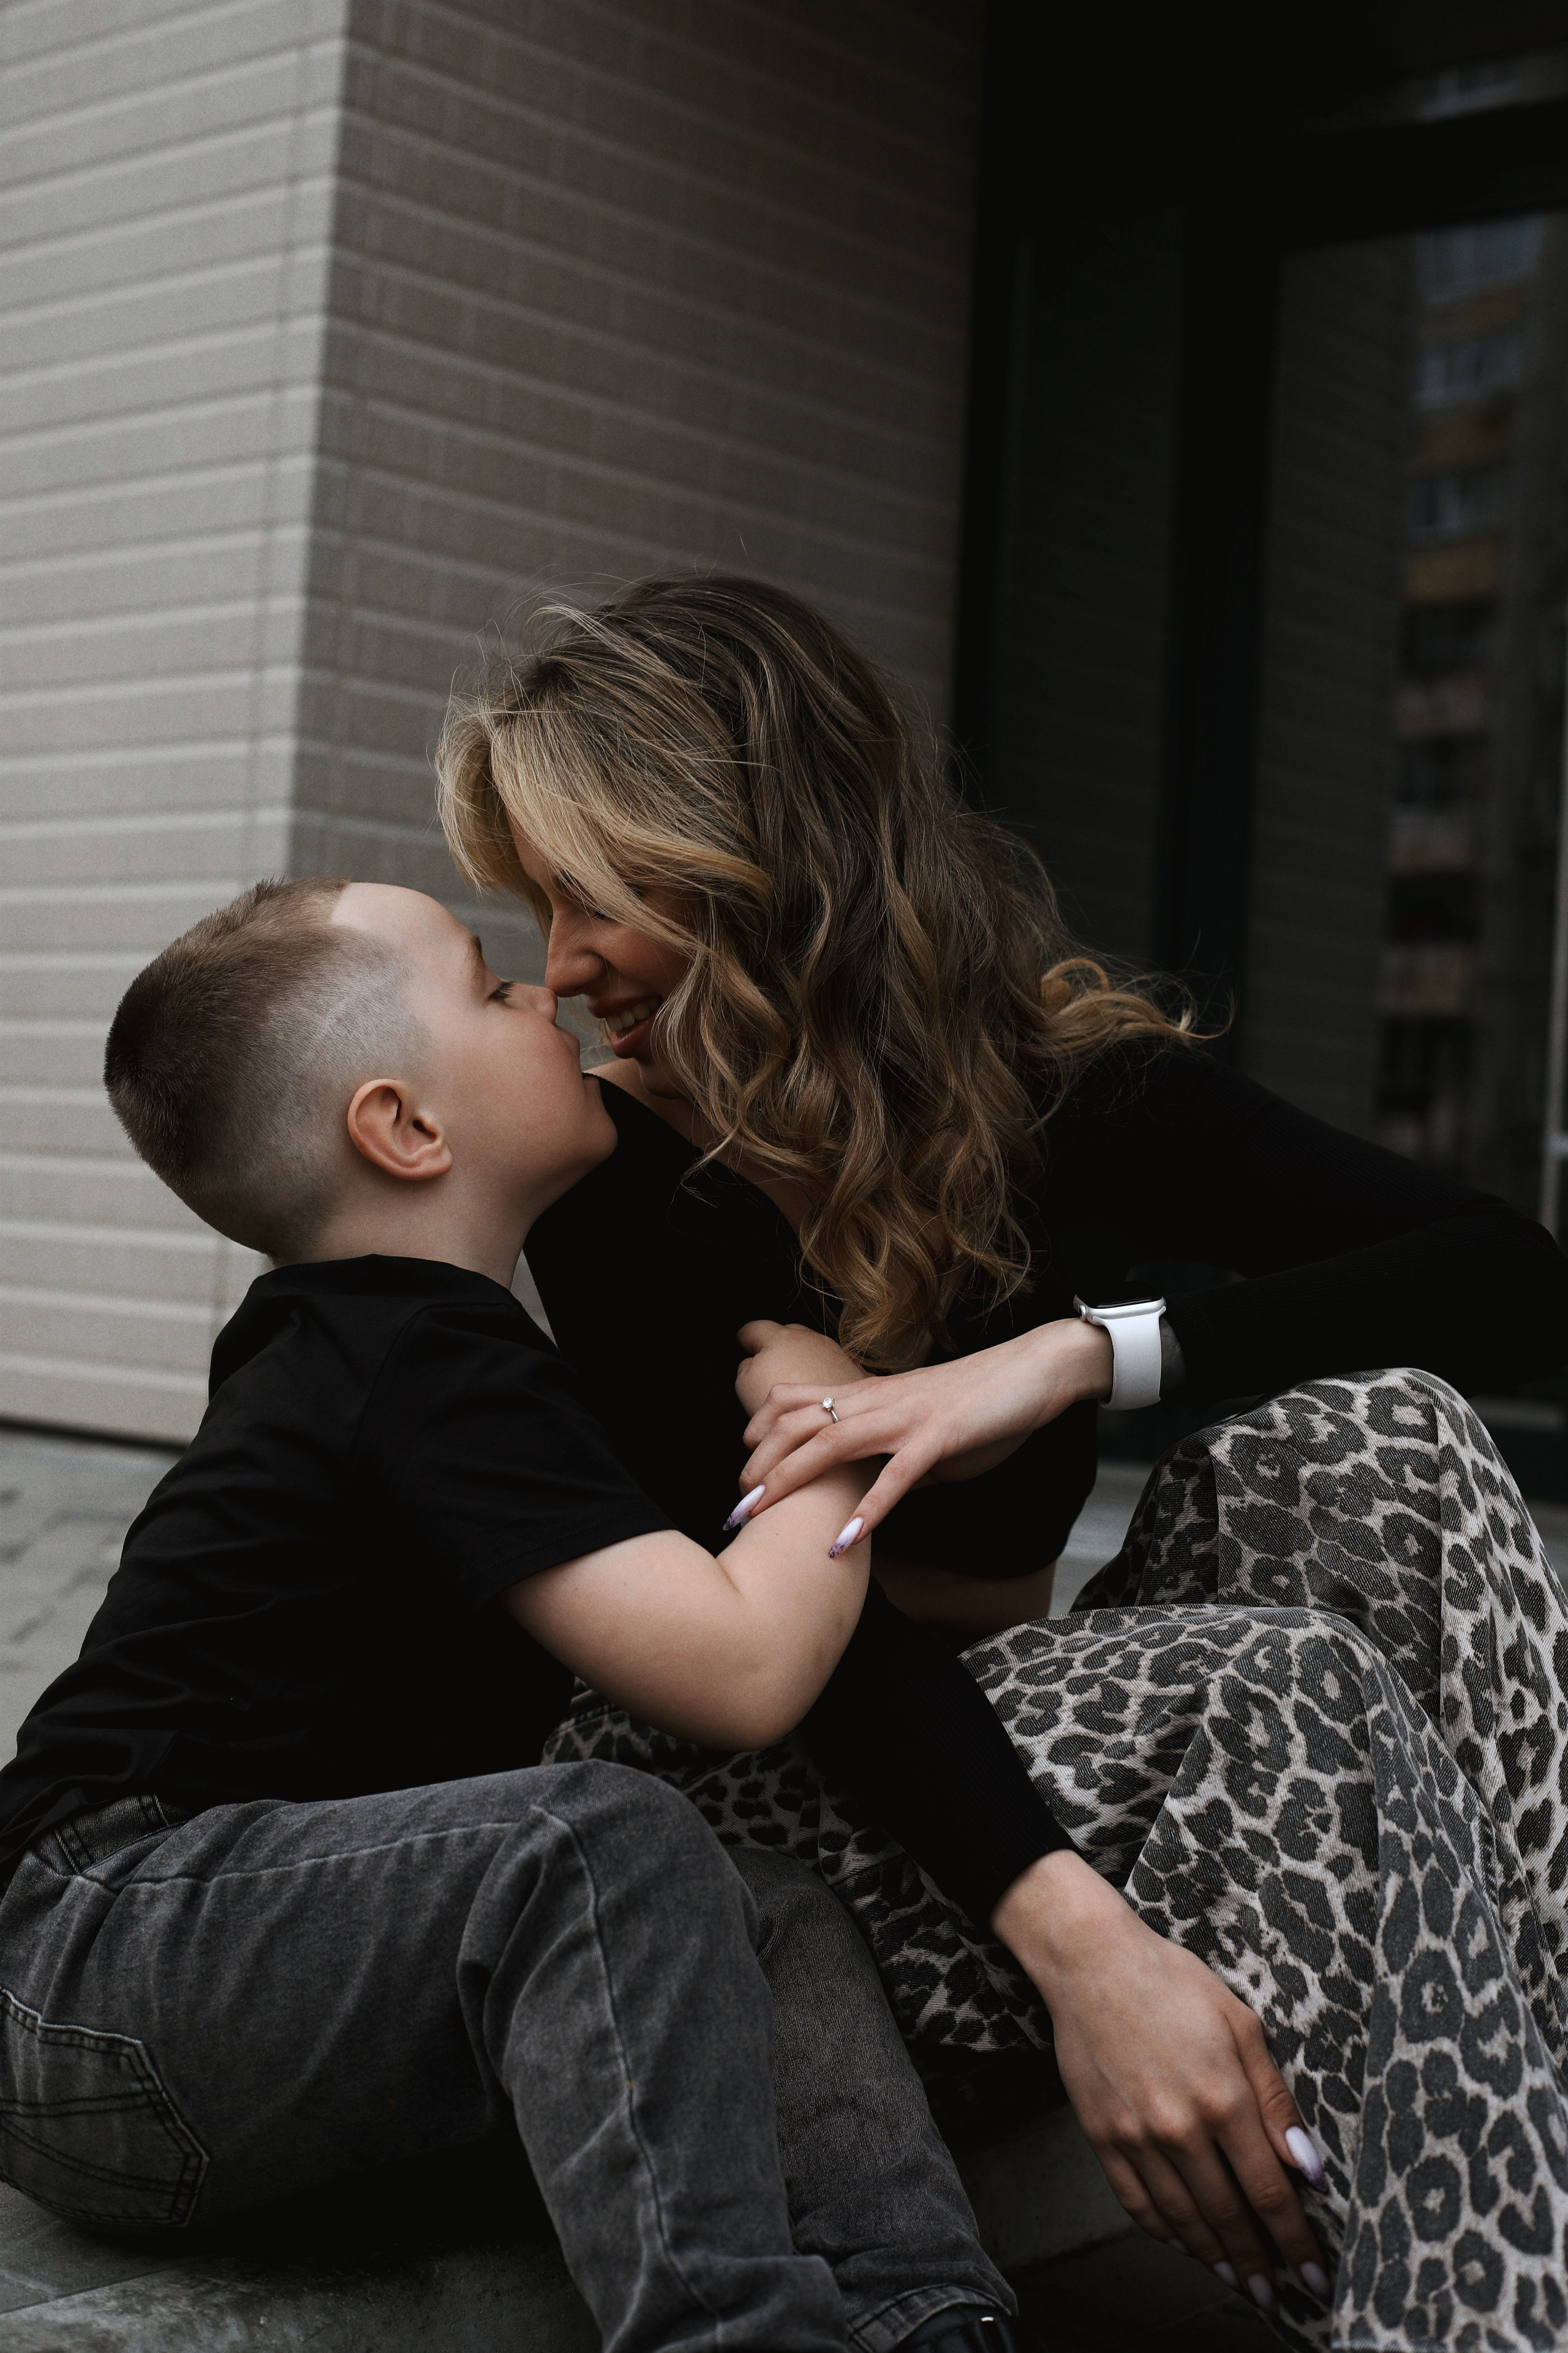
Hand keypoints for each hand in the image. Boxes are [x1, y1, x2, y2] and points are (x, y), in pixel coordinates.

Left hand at [737, 1318, 1112, 1542]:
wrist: (1036, 1369)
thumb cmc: (986, 1398)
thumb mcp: (928, 1425)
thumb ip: (897, 1452)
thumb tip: (878, 1488)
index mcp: (875, 1395)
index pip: (802, 1403)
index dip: (764, 1428)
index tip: (743, 1461)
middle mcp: (880, 1402)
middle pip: (801, 1425)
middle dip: (760, 1464)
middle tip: (733, 1506)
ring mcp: (906, 1418)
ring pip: (832, 1443)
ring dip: (791, 1480)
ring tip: (758, 1515)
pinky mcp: (939, 1437)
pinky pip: (896, 1477)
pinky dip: (867, 1510)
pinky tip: (844, 1540)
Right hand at [994, 1851, 1328, 2310]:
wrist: (1092, 1963)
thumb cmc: (1172, 1983)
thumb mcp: (1241, 2026)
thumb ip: (1275, 2100)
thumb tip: (1308, 2166)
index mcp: (1223, 2098)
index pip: (1269, 2191)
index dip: (1294, 2238)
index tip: (1314, 2270)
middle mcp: (1180, 2128)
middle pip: (1229, 2216)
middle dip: (1259, 2261)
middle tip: (1278, 2291)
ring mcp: (1136, 2137)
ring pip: (1183, 2219)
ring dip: (1215, 2257)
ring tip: (1238, 2280)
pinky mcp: (1102, 2136)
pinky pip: (1136, 2203)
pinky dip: (1164, 2232)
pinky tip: (1185, 2243)